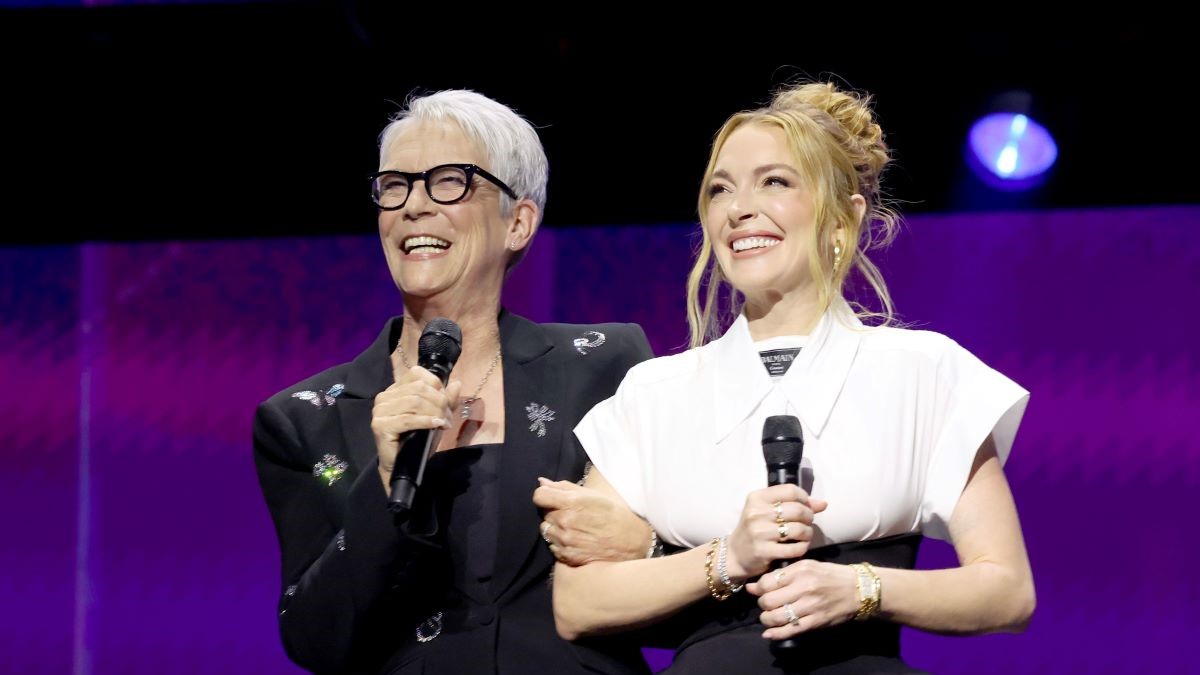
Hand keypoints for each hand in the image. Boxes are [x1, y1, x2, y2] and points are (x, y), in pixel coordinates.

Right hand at [372, 361, 461, 491]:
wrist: (401, 466)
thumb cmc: (416, 440)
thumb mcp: (435, 416)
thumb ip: (446, 400)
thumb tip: (457, 383)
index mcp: (395, 389)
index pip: (417, 374)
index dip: (436, 385)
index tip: (446, 402)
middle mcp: (384, 396)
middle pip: (419, 388)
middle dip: (439, 401)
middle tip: (448, 418)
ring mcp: (380, 410)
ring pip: (414, 401)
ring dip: (435, 412)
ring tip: (443, 424)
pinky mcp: (380, 425)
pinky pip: (408, 419)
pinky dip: (426, 421)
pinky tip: (437, 425)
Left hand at [532, 478, 651, 565]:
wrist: (630, 542)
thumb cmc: (613, 514)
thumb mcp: (592, 495)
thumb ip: (564, 488)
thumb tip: (542, 482)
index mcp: (571, 503)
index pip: (539, 496)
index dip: (544, 495)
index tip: (552, 497)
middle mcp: (565, 522)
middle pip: (543, 513)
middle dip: (553, 512)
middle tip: (570, 514)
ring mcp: (565, 541)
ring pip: (546, 531)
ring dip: (555, 528)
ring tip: (574, 528)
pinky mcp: (567, 556)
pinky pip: (552, 546)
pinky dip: (560, 543)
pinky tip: (576, 540)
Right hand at [725, 485, 827, 580]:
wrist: (735, 554)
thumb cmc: (756, 529)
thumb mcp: (768, 511)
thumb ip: (795, 505)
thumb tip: (823, 504)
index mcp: (757, 497)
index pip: (791, 490)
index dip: (804, 498)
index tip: (805, 507)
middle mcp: (756, 513)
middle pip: (798, 510)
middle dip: (809, 517)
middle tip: (807, 523)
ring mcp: (759, 532)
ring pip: (799, 529)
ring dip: (808, 533)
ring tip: (805, 535)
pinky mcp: (763, 551)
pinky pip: (795, 548)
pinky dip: (802, 547)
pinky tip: (799, 546)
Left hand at [747, 559, 858, 638]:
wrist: (858, 589)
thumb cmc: (830, 575)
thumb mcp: (807, 566)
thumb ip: (781, 575)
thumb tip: (753, 586)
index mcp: (800, 571)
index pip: (767, 582)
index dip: (758, 589)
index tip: (758, 591)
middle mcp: (803, 588)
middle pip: (768, 601)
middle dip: (762, 605)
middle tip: (765, 605)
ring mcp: (810, 606)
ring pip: (776, 617)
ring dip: (767, 620)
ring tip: (769, 617)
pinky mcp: (816, 622)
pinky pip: (790, 630)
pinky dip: (776, 634)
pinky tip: (769, 634)